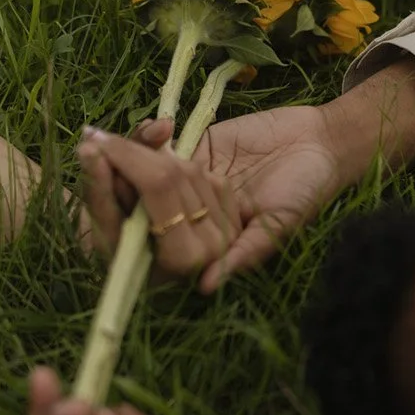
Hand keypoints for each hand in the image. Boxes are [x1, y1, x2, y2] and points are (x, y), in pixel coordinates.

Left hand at [78, 58, 414, 291]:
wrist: (318, 141)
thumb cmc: (306, 193)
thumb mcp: (278, 226)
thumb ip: (244, 254)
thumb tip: (203, 287)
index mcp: (206, 248)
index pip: (155, 242)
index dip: (125, 219)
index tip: (108, 191)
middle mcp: (188, 221)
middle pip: (136, 204)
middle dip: (114, 177)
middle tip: (96, 149)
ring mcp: (183, 185)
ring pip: (138, 172)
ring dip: (127, 151)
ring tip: (118, 136)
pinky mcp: (187, 150)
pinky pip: (152, 146)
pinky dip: (146, 135)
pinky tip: (159, 126)